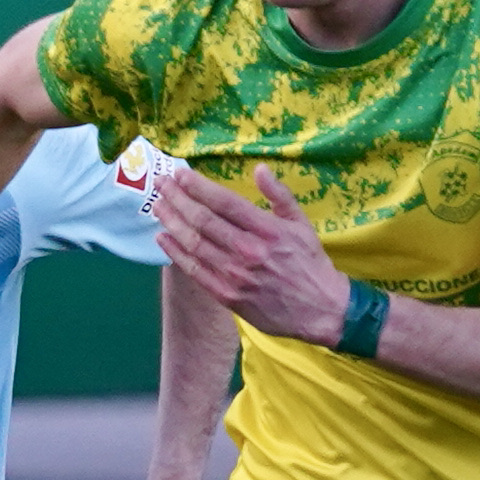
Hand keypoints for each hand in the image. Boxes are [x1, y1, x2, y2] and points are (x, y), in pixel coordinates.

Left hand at [148, 165, 357, 349]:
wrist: (320, 310)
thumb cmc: (310, 263)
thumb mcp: (301, 224)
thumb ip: (279, 195)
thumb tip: (259, 169)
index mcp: (267, 229)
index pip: (224, 201)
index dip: (198, 186)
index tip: (180, 174)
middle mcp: (248, 250)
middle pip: (203, 220)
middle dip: (177, 199)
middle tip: (160, 184)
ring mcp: (235, 275)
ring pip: (195, 243)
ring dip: (172, 222)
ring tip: (158, 206)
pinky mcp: (227, 296)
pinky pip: (195, 271)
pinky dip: (176, 254)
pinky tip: (162, 238)